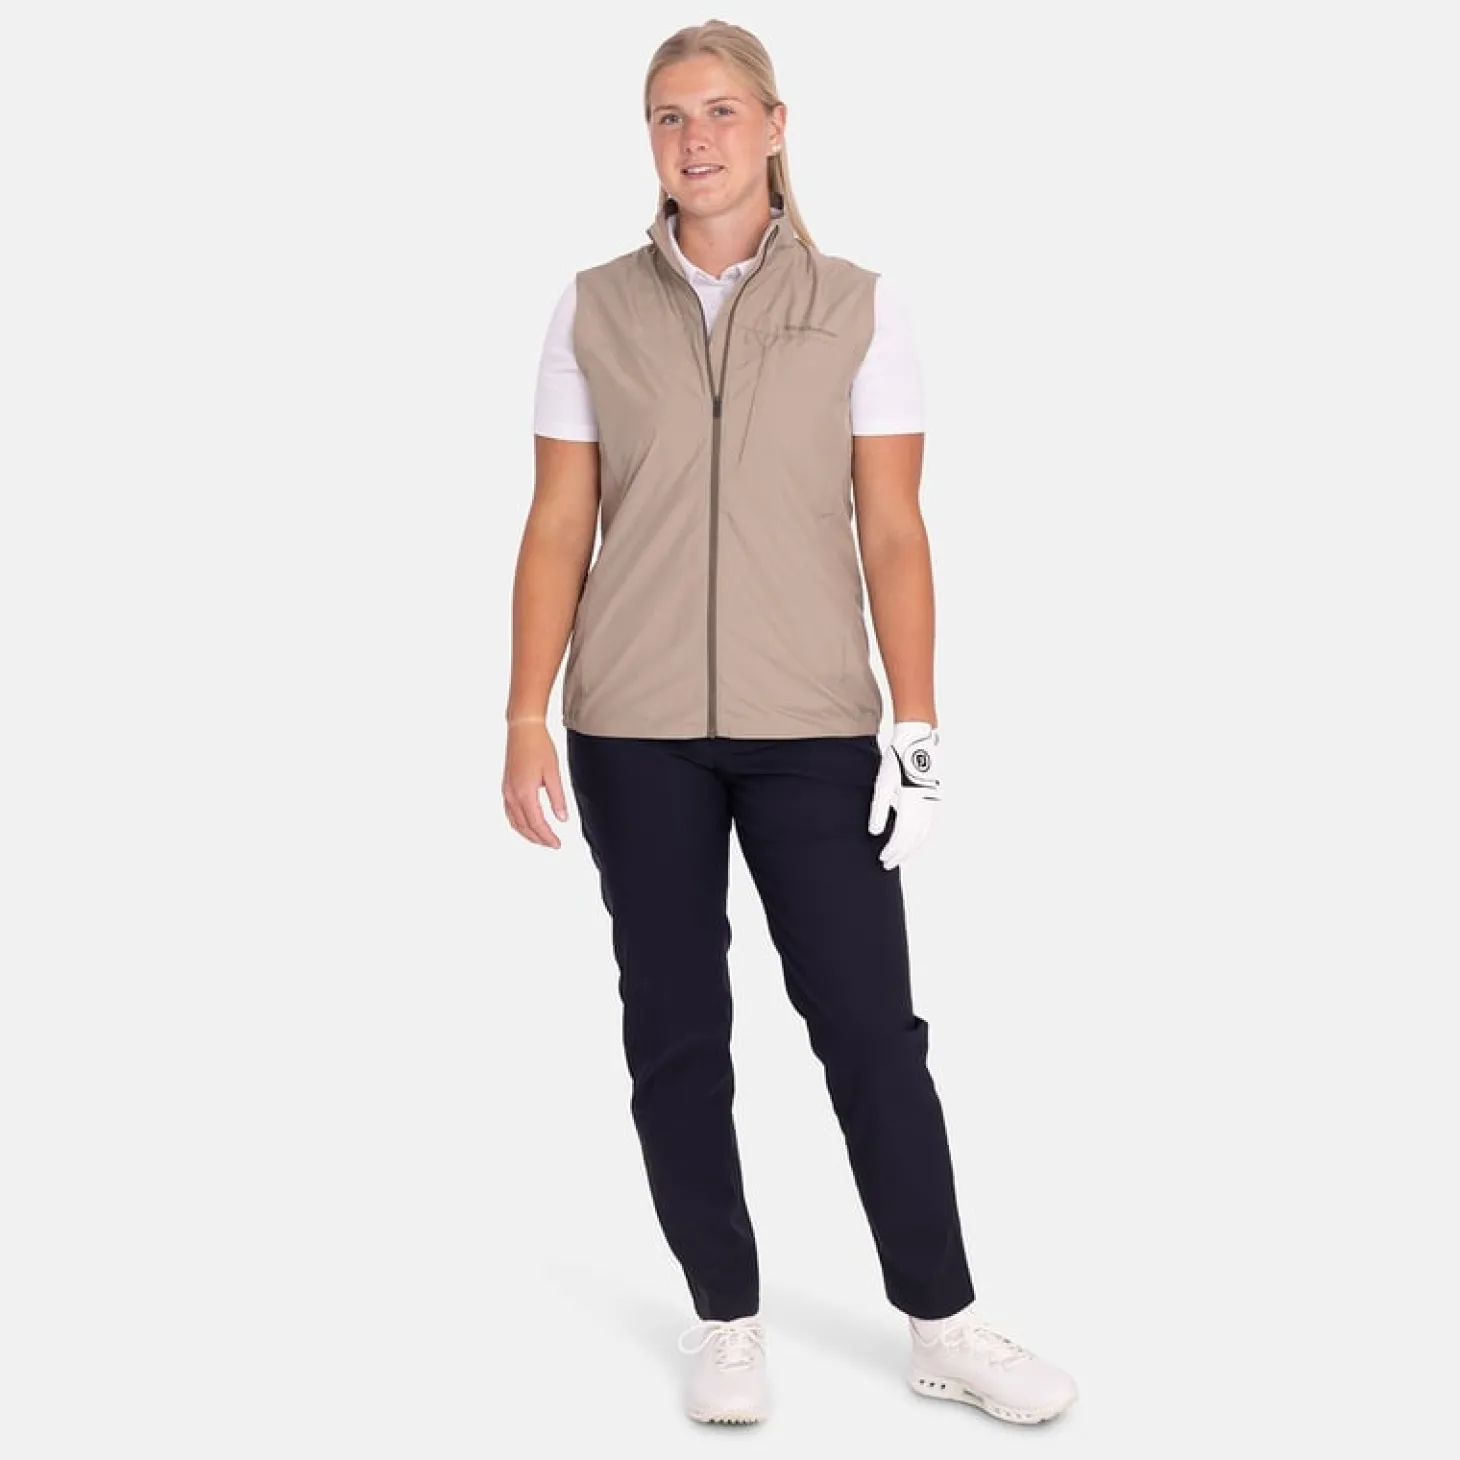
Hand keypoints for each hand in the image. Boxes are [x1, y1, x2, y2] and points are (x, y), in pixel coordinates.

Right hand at [502, 720, 568, 847]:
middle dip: (538, 839)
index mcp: (525, 792)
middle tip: (553, 844)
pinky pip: (510, 813)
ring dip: (527, 833)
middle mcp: (512, 795)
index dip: (548, 836)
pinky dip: (518, 824)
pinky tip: (527, 825)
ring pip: (515, 822)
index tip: (557, 844)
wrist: (523, 730)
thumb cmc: (539, 747)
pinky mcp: (506, 787)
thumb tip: (562, 819)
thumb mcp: (553, 773)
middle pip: (524, 826)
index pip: (537, 823)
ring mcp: (506, 792)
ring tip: (542, 839)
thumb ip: (557, 798)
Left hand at [867, 720, 940, 869]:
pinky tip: (911, 841)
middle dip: (901, 854)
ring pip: (923, 834)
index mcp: (911, 802)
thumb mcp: (882, 784)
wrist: (916, 740)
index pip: (902, 835)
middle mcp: (925, 805)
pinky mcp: (933, 799)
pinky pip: (928, 825)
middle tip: (888, 865)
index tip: (882, 859)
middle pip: (913, 839)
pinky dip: (919, 838)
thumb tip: (874, 832)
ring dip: (911, 848)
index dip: (892, 850)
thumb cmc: (896, 760)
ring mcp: (932, 803)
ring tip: (898, 857)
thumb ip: (879, 810)